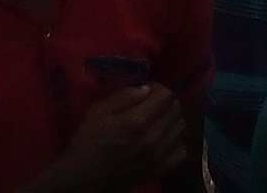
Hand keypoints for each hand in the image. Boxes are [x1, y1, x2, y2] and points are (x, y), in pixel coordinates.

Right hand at [57, 86, 185, 191]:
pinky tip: (162, 141)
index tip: (146, 92)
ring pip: (181, 127)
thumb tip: (145, 88)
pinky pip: (182, 151)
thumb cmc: (88, 142)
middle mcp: (153, 137)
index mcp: (137, 120)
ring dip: (170, 120)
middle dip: (165, 102)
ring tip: (156, 122)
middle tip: (150, 105)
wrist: (85, 178)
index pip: (166, 95)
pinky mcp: (160, 169)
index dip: (157, 89)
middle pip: (176, 109)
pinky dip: (175, 143)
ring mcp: (159, 156)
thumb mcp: (98, 111)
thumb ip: (124, 96)